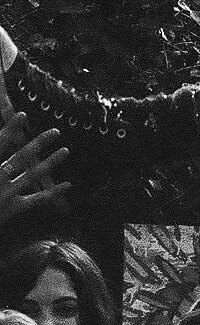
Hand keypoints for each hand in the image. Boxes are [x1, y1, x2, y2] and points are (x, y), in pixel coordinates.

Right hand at [0, 113, 69, 229]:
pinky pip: (36, 200)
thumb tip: (2, 148)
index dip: (9, 130)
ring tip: (66, 150)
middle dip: (38, 143)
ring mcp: (5, 195)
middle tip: (55, 131)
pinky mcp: (12, 210)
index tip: (22, 115)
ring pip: (32, 175)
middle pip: (20, 157)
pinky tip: (68, 184)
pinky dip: (53, 192)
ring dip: (51, 162)